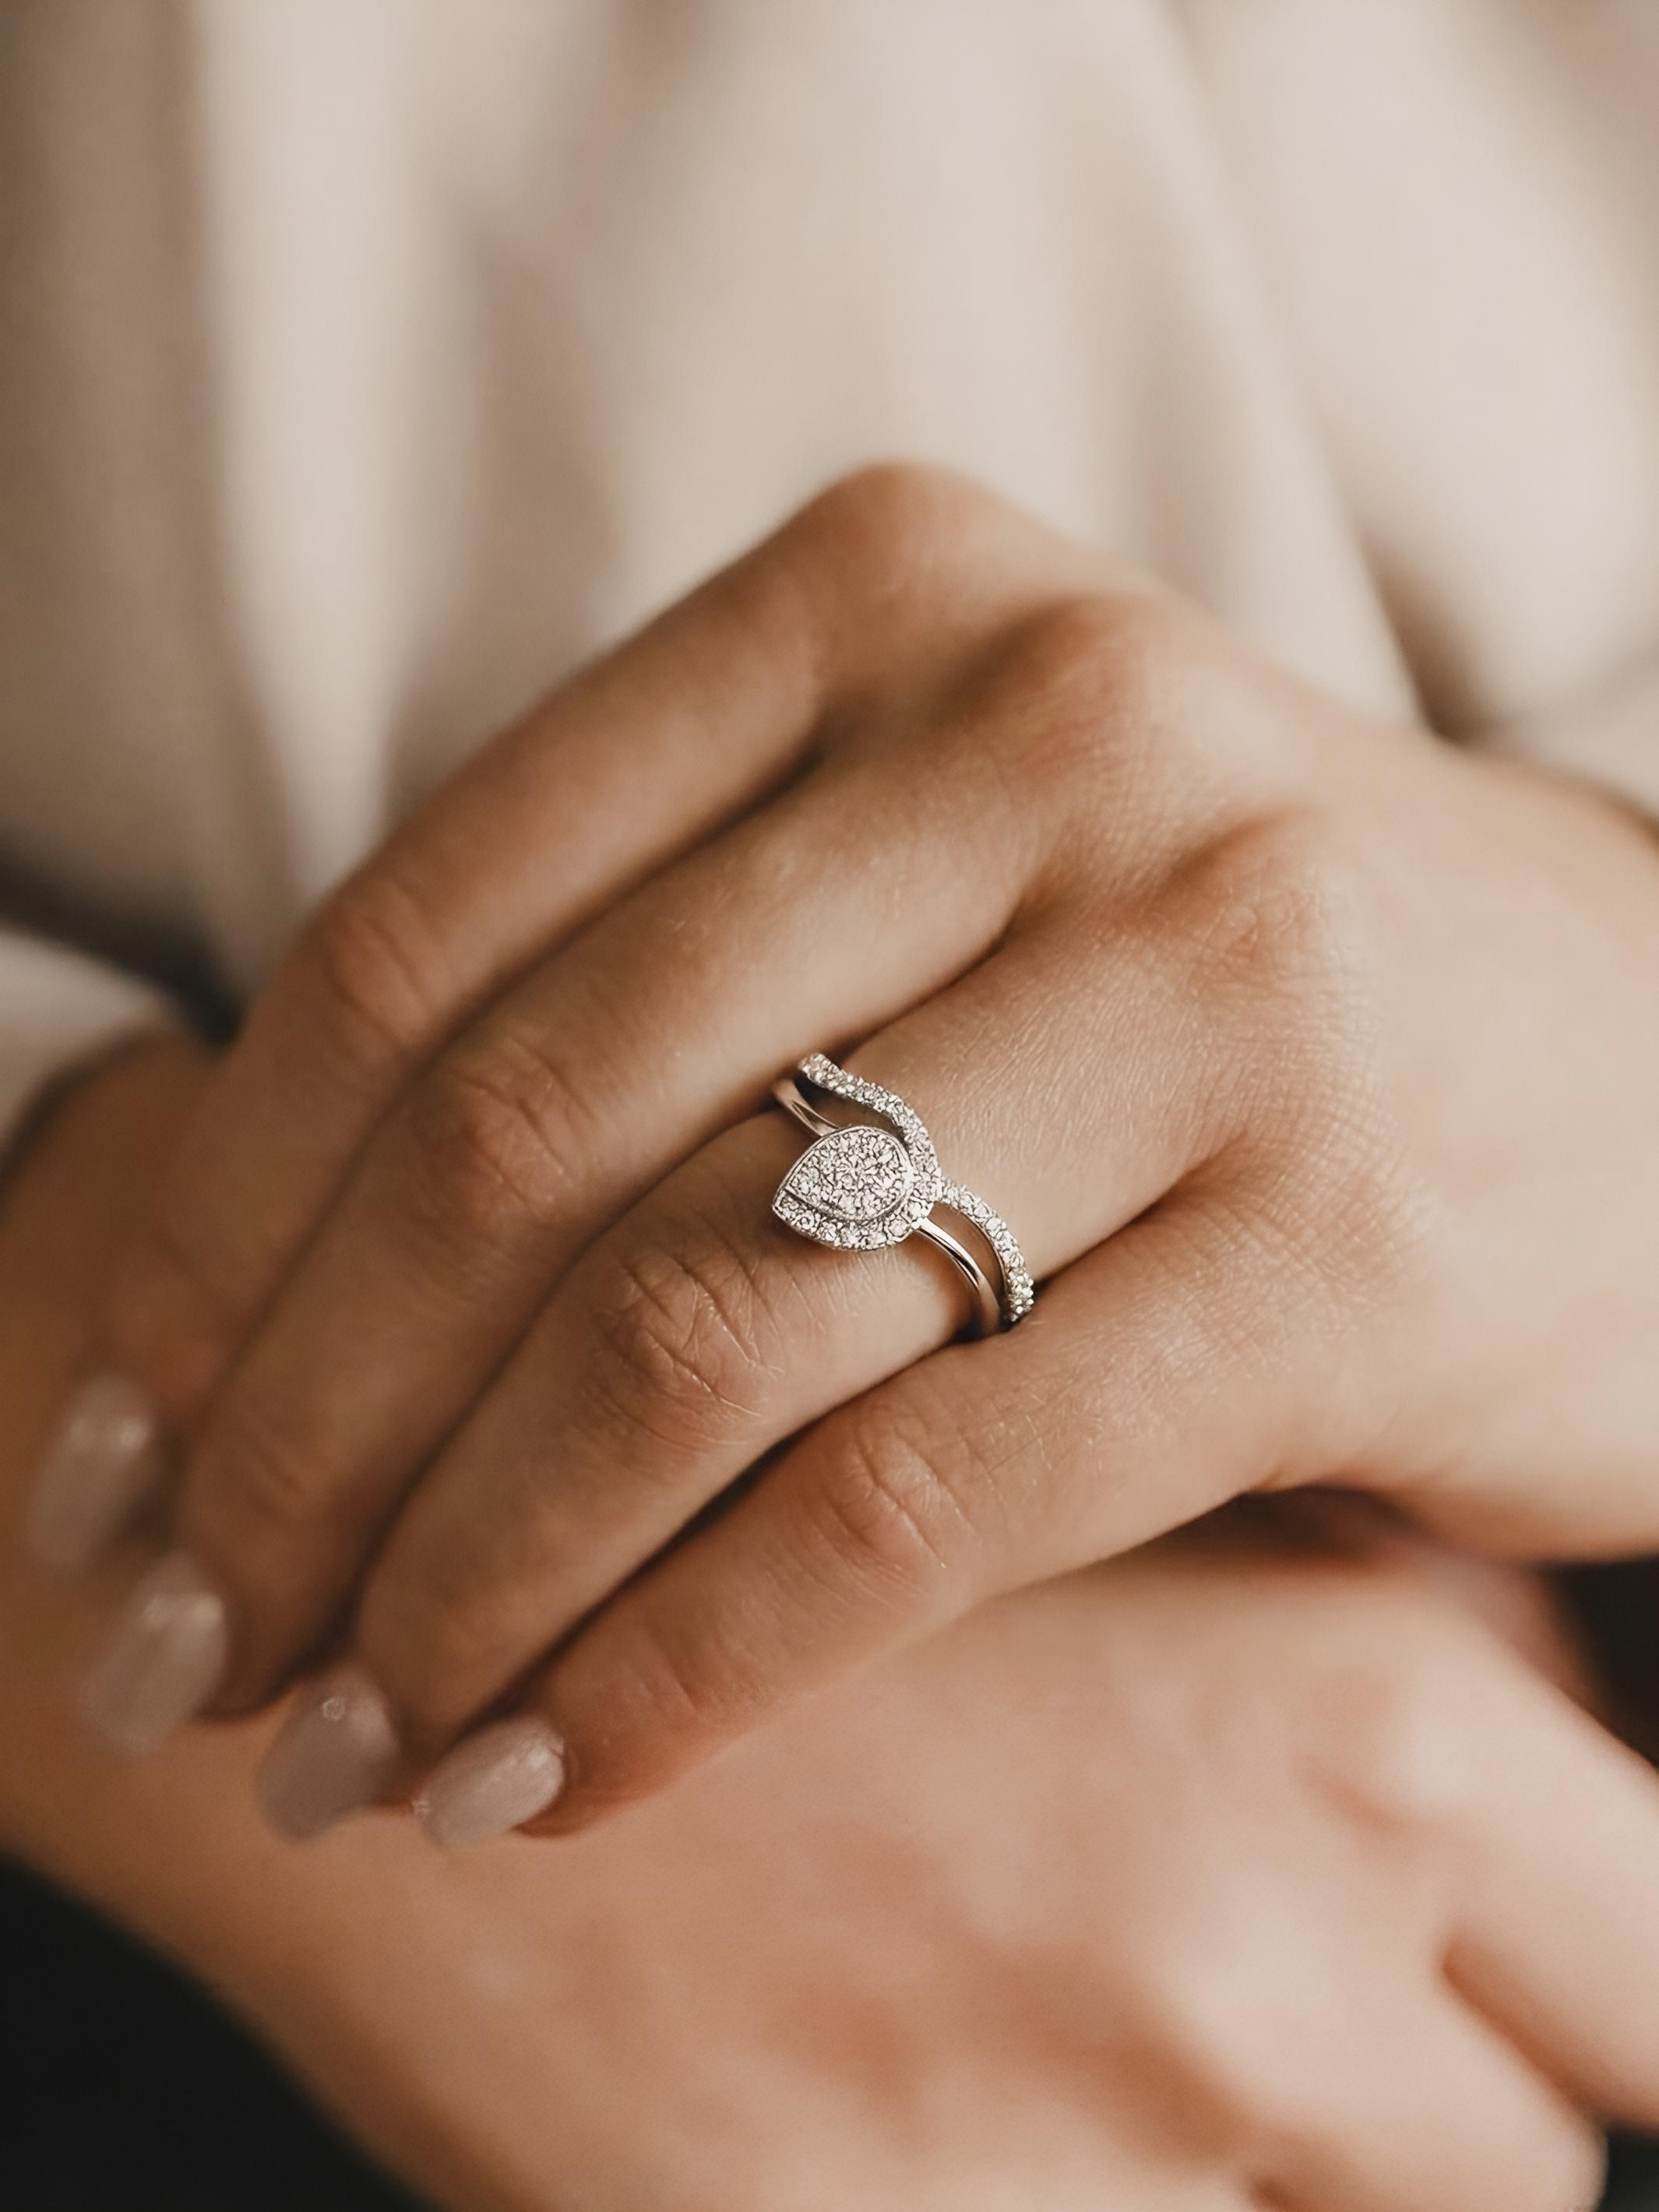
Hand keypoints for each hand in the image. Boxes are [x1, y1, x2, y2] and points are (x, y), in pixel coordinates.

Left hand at [67, 464, 1658, 1827]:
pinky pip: (919, 1497)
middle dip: (306, 1434)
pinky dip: (689, 1665)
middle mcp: (1052, 735)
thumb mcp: (934, 875)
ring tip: (349, 1735)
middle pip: (530, 1130)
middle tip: (187, 1631)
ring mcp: (1220, 977)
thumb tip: (273, 1299)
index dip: (226, 1218)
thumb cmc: (1221, 978)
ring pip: (704, 1325)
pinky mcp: (1343, 1245)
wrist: (1646, 1057)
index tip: (121, 1432)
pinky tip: (559, 1771)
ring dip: (467, 1574)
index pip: (431, 926)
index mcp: (888, 596)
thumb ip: (662, 987)